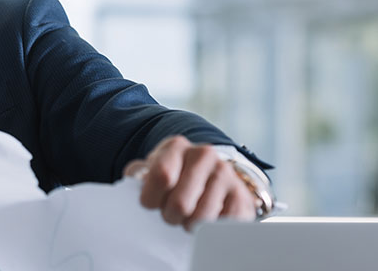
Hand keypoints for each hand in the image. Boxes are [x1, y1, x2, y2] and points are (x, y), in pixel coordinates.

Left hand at [123, 136, 255, 230]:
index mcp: (176, 146)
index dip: (150, 199)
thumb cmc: (173, 179)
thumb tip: (135, 181)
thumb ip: (137, 175)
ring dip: (189, 226)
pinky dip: (209, 231)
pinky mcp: (242, 196)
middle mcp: (204, 154)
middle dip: (170, 216)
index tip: (149, 205)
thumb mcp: (151, 171)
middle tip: (170, 214)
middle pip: (180, 203)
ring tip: (187, 219)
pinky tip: (205, 222)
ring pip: (200, 218)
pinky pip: (221, 225)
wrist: (210, 180)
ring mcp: (226, 174)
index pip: (161, 176)